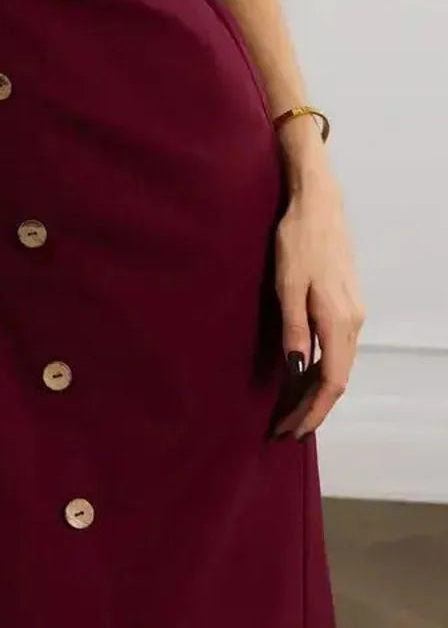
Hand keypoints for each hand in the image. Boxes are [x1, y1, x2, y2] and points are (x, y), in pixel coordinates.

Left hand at [271, 170, 366, 437]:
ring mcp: (353, 313)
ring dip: (315, 391)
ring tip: (289, 409)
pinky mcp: (346, 304)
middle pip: (336, 381)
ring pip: (338, 366)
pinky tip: (302, 374)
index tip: (288, 430)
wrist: (319, 205)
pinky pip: (337, 349)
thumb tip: (295, 371)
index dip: (311, 411)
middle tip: (283, 429)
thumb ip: (293, 328)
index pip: (330, 383)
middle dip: (311, 409)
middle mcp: (353, 323)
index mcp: (338, 321)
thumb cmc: (298, 240)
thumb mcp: (287, 283)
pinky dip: (320, 370)